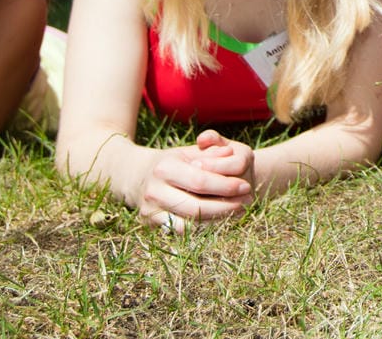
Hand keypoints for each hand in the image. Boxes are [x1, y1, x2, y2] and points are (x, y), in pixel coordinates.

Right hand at [136, 128, 256, 229]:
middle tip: (246, 203)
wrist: (135, 177)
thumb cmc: (169, 162)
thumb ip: (209, 152)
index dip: (225, 186)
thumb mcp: (187, 152)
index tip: (246, 187)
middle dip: (225, 207)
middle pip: (195, 206)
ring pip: (189, 223)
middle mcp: (154, 190)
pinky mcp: (150, 224)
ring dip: (217, 221)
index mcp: (165, 168)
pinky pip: (181, 230)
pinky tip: (219, 220)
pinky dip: (202, 228)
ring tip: (237, 213)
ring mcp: (150, 210)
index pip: (200, 181)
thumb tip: (229, 153)